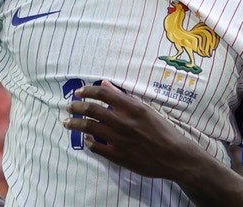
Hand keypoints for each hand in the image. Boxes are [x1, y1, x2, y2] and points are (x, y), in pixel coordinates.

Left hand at [63, 80, 199, 179]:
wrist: (175, 157)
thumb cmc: (163, 131)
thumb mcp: (146, 110)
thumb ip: (123, 98)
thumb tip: (105, 83)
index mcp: (133, 108)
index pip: (104, 94)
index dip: (88, 91)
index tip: (79, 92)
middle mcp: (124, 122)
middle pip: (92, 110)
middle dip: (76, 107)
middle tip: (68, 106)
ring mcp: (120, 140)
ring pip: (89, 128)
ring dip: (75, 123)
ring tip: (67, 122)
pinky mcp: (119, 156)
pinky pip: (96, 147)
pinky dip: (88, 141)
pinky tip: (85, 138)